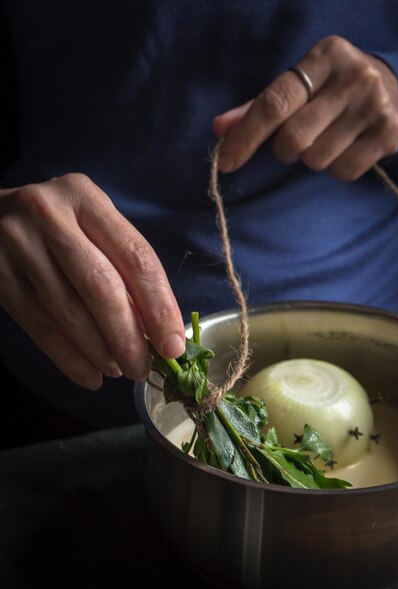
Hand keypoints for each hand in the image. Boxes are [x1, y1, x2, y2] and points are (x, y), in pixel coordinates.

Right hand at [0, 174, 184, 388]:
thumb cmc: (55, 226)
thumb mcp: (89, 227)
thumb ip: (120, 266)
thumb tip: (154, 329)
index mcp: (85, 198)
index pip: (135, 257)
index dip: (159, 306)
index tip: (173, 344)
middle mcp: (49, 213)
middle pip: (101, 287)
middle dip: (128, 337)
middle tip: (142, 368)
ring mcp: (17, 242)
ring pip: (68, 311)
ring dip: (100, 351)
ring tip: (117, 370)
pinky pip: (39, 325)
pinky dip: (68, 358)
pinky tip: (88, 375)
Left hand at [213, 36, 397, 179]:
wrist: (393, 88)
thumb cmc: (330, 89)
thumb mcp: (299, 86)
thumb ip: (258, 107)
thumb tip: (219, 129)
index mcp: (325, 56)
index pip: (274, 103)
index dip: (246, 137)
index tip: (225, 163)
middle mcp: (353, 76)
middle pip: (294, 138)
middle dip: (285, 150)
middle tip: (294, 143)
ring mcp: (374, 104)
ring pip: (317, 159)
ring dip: (311, 159)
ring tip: (326, 139)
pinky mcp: (389, 132)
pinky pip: (343, 172)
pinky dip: (336, 169)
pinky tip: (345, 148)